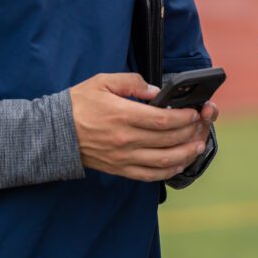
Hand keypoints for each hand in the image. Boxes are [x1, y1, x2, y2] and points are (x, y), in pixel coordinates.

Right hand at [69, 73, 211, 181]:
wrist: (55, 133)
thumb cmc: (78, 104)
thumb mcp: (103, 81)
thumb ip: (132, 82)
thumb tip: (156, 91)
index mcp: (122, 115)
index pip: (163, 120)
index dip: (184, 117)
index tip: (194, 112)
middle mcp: (125, 139)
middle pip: (168, 140)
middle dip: (190, 132)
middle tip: (202, 125)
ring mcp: (123, 157)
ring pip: (163, 160)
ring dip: (186, 154)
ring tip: (198, 145)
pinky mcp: (120, 169)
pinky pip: (149, 175)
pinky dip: (168, 171)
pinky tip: (179, 163)